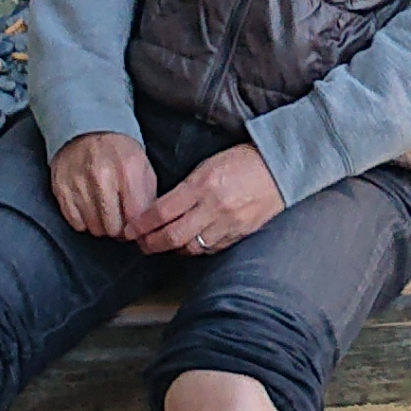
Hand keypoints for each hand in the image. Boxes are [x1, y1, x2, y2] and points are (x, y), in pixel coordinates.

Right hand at [51, 132, 157, 239]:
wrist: (87, 129)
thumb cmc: (120, 152)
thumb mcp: (143, 168)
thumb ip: (148, 198)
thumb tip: (146, 227)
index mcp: (128, 171)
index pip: (135, 218)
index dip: (137, 228)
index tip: (135, 227)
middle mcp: (102, 177)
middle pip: (113, 227)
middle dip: (119, 229)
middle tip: (119, 220)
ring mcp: (79, 184)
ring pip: (94, 228)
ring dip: (102, 225)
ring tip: (104, 211)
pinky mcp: (61, 189)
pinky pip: (76, 223)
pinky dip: (84, 221)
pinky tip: (89, 208)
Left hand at [128, 143, 285, 255]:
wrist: (280, 168)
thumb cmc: (242, 161)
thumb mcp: (207, 166)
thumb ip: (185, 189)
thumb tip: (162, 209)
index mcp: (202, 185)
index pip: (162, 212)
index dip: (141, 224)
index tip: (131, 229)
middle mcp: (213, 207)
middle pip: (172, 236)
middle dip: (151, 244)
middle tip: (141, 244)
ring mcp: (228, 224)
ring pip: (191, 247)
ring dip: (173, 248)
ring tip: (164, 244)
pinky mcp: (240, 234)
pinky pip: (211, 249)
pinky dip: (196, 248)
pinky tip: (190, 243)